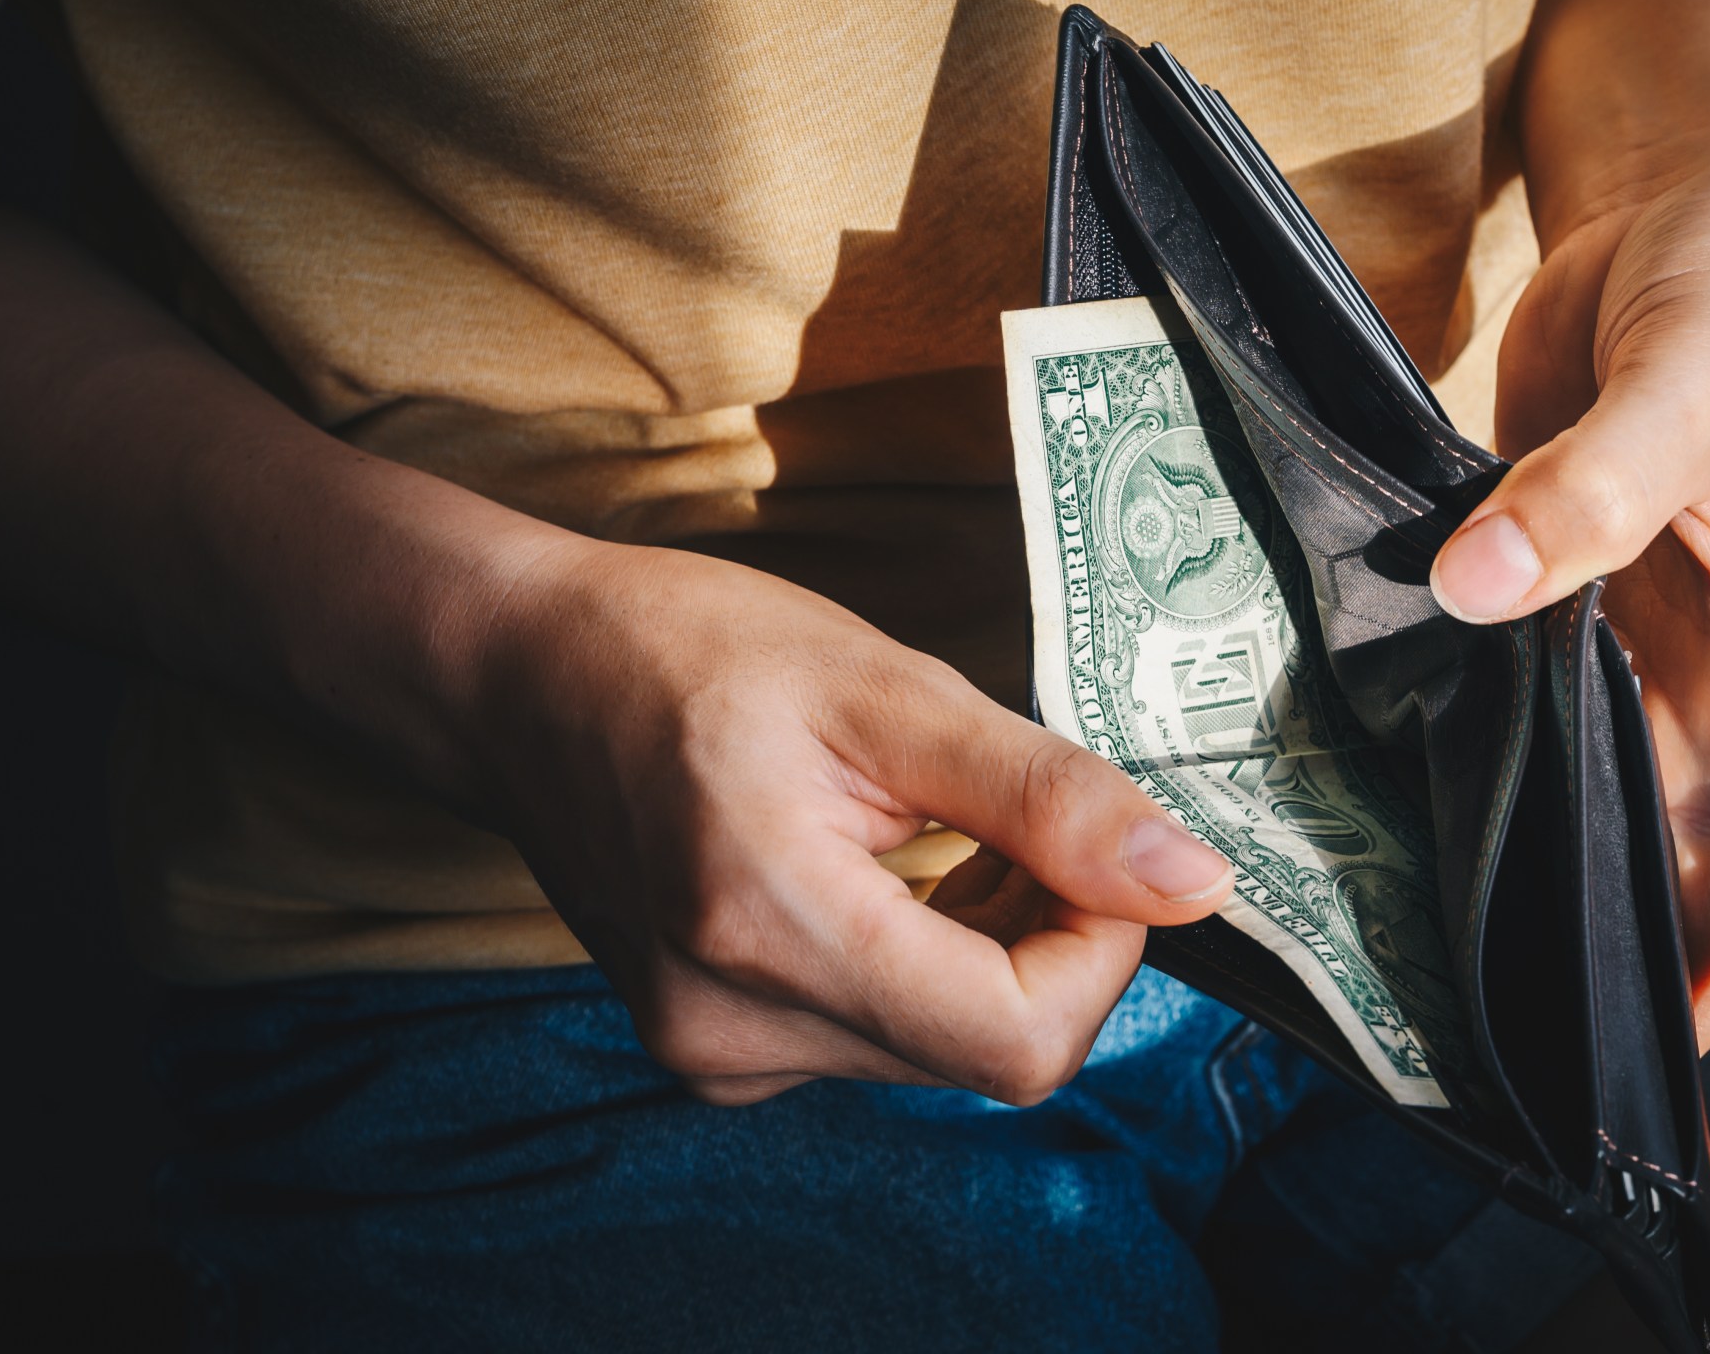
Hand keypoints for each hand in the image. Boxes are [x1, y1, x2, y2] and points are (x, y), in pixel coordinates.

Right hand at [458, 543, 1233, 1105]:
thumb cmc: (688, 652)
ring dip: (991, 947)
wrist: (517, 678)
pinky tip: (891, 867)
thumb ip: (1046, 797)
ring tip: (937, 825)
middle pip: (990, 1049)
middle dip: (1049, 937)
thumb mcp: (886, 689)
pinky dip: (927, 960)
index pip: (1020, 1038)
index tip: (1093, 847)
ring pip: (945, 1048)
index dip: (1101, 950)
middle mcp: (735, 1032)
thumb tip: (1192, 884)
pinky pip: (884, 1037)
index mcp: (769, 931)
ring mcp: (718, 1056)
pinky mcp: (717, 1051)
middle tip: (1012, 812)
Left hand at [1428, 132, 1709, 1180]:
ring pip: (1598, 846)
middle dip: (1637, 1019)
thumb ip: (1593, 490)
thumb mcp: (1693, 382)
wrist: (1692, 207)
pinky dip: (1466, 801)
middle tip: (1518, 1112)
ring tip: (1432, 1014)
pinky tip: (1378, 844)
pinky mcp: (1547, 612)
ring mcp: (1631, 665)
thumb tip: (1476, 590)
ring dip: (1539, 923)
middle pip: (1699, 917)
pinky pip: (1514, 742)